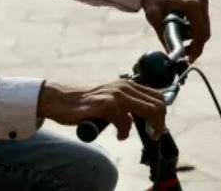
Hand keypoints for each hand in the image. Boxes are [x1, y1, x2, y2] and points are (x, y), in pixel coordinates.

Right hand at [37, 80, 165, 139]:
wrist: (59, 100)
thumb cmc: (85, 103)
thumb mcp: (110, 99)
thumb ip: (127, 104)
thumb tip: (147, 118)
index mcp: (127, 85)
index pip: (159, 97)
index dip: (161, 115)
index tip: (155, 128)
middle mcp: (123, 87)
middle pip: (159, 105)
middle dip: (159, 123)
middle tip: (150, 134)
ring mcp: (114, 95)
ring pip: (149, 111)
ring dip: (148, 128)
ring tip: (134, 134)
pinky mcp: (104, 105)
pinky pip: (125, 123)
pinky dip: (124, 133)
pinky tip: (117, 135)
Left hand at [141, 0, 209, 60]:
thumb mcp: (153, 16)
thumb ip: (163, 35)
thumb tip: (171, 54)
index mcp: (192, 4)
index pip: (200, 32)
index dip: (196, 48)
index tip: (189, 59)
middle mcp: (201, 1)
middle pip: (204, 31)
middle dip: (195, 45)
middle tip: (184, 54)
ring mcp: (202, 0)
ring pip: (204, 27)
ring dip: (194, 37)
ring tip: (179, 41)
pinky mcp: (200, 1)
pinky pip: (201, 21)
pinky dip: (194, 29)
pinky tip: (182, 30)